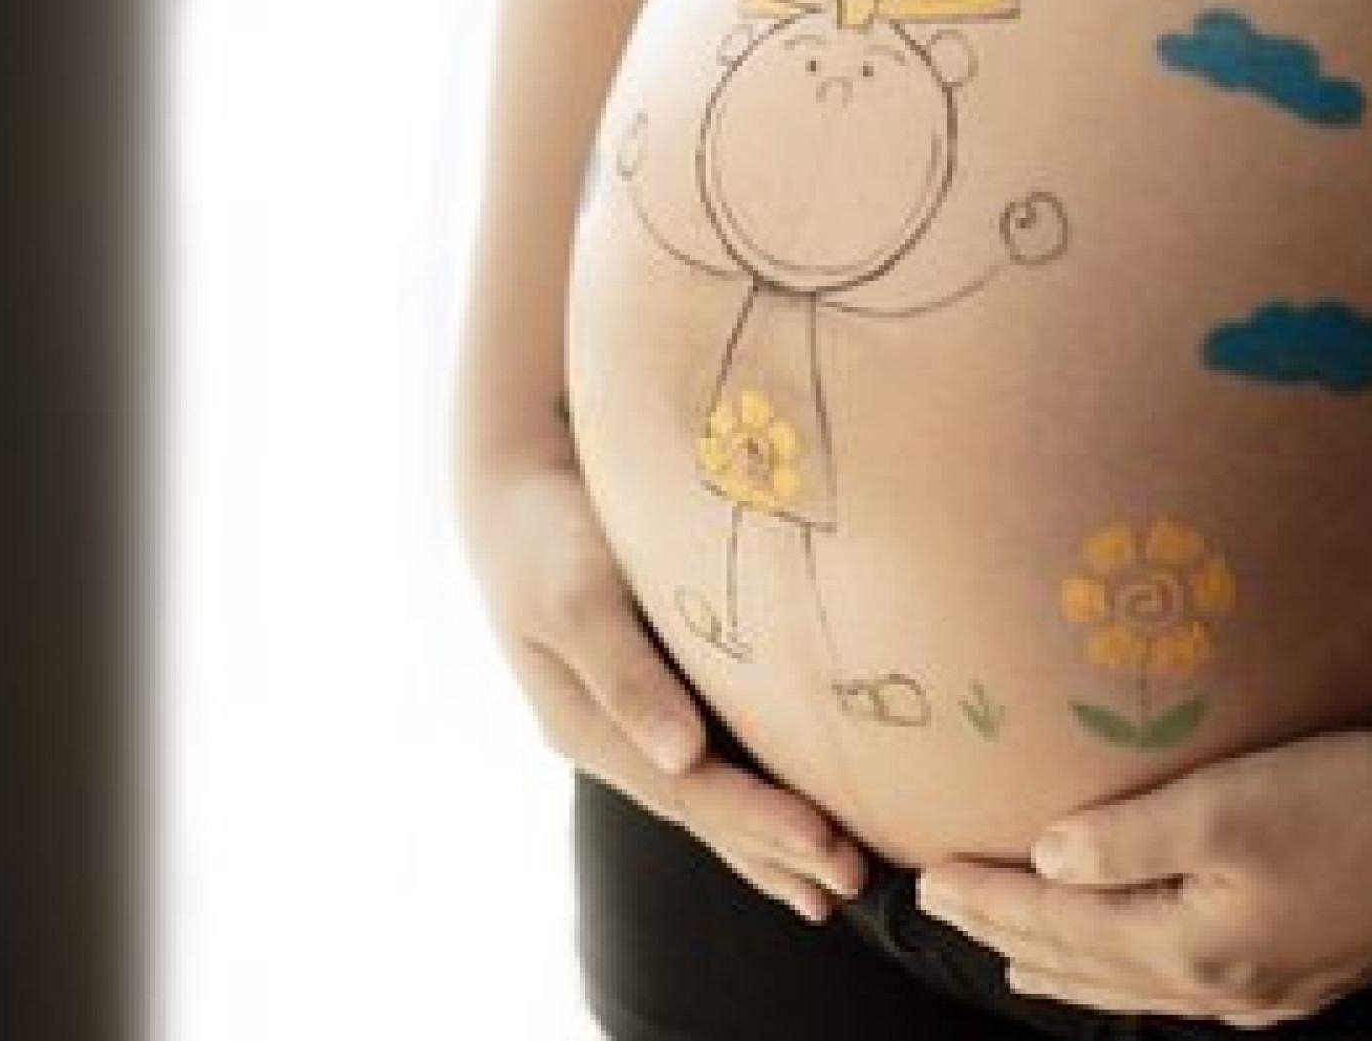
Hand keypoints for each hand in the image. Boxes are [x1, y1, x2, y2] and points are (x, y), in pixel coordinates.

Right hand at [457, 441, 867, 920]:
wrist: (517, 486)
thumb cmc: (544, 533)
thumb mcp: (573, 593)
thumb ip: (624, 673)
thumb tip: (681, 755)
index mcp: (585, 728)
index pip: (685, 792)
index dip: (756, 822)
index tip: (824, 842)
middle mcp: (616, 739)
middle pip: (705, 810)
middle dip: (778, 849)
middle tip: (854, 880)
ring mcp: (638, 722)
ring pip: (713, 798)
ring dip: (773, 845)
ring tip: (838, 885)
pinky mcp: (663, 693)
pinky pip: (719, 760)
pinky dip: (761, 799)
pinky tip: (799, 829)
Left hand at [911, 722, 1371, 1027]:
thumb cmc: (1345, 801)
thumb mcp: (1220, 805)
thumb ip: (1123, 838)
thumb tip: (1045, 861)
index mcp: (1187, 944)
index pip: (1058, 922)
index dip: (989, 900)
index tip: (928, 880)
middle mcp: (1221, 984)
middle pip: (1089, 965)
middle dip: (1013, 936)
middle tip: (949, 916)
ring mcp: (1269, 990)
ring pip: (1140, 987)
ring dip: (1074, 969)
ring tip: (1022, 960)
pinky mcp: (1310, 973)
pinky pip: (1194, 988)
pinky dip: (1143, 978)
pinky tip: (1147, 973)